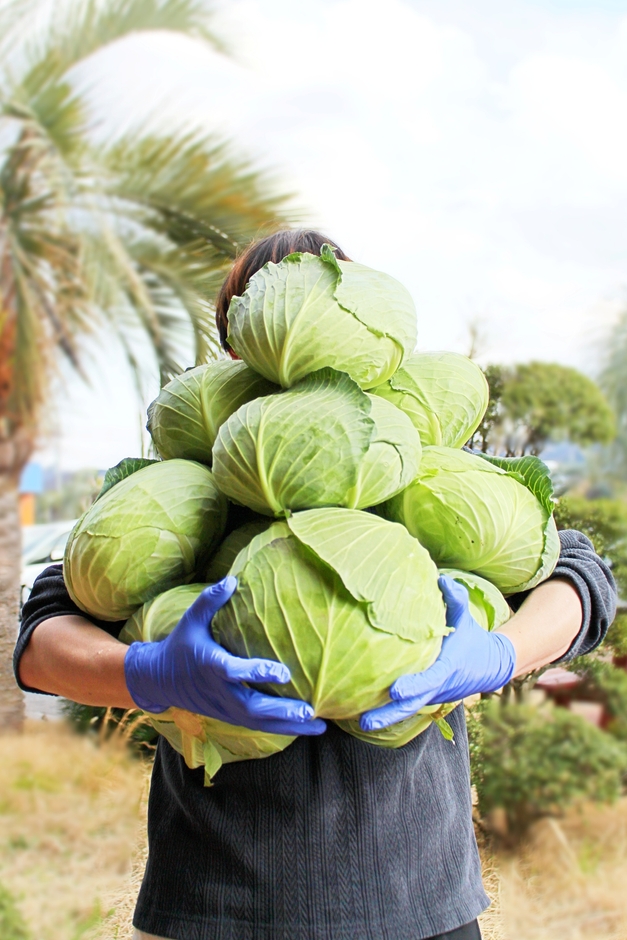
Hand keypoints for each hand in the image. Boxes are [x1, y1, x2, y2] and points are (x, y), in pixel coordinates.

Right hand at [124, 576, 325, 736]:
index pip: (235, 672)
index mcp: (210, 665)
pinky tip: (306, 727)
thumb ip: (210, 600)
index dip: (258, 673)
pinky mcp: (229, 716)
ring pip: (258, 723)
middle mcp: (219, 691)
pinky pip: (257, 726)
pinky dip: (280, 728)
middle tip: (310, 711)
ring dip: (288, 726)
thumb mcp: (191, 619)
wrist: (159, 680)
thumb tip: (232, 580)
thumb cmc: (180, 644)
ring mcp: (224, 708)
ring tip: (320, 726)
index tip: (284, 672)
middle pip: (252, 708)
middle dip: (281, 711)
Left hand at [360, 575, 515, 730]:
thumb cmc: (472, 638)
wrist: (490, 665)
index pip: (429, 679)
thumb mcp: (466, 617)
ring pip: (408, 709)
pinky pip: (407, 706)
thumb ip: (456, 598)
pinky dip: (390, 711)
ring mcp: (432, 694)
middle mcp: (438, 685)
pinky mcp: (427, 697)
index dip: (413, 686)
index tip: (394, 690)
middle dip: (390, 713)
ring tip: (360, 722)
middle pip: (413, 704)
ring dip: (385, 717)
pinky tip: (365, 713)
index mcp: (447, 667)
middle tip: (365, 721)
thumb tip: (442, 578)